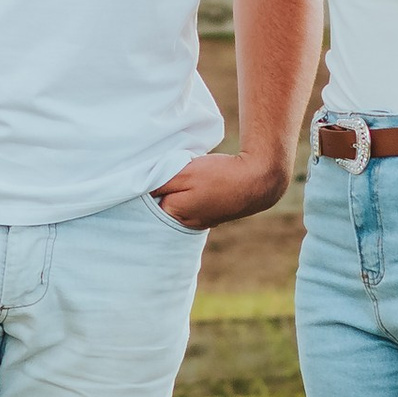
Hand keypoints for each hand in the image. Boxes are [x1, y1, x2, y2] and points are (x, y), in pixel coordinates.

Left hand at [150, 151, 288, 230]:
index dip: (147, 187)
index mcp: (173, 214)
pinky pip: (194, 207)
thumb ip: (160, 182)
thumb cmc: (219, 175)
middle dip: (162, 193)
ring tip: (184, 179)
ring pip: (179, 207)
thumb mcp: (184, 172)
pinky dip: (192, 198)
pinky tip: (199, 187)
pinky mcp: (213, 216)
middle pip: (163, 206)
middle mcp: (185, 224)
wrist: (258, 180)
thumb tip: (139, 188)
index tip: (149, 174)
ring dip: (178, 194)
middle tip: (166, 174)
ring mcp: (201, 222)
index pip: (148, 202)